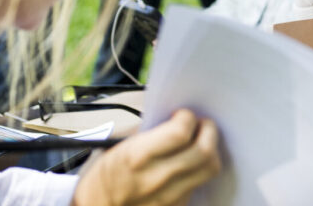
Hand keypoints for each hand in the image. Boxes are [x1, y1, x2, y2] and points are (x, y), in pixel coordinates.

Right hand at [72, 109, 219, 205]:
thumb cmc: (103, 178)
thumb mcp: (116, 148)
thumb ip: (148, 133)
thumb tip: (173, 118)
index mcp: (137, 157)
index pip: (180, 133)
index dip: (187, 118)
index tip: (183, 115)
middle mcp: (157, 179)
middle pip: (204, 152)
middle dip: (209, 130)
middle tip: (202, 124)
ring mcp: (169, 197)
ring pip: (209, 170)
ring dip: (209, 150)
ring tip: (200, 142)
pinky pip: (199, 184)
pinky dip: (198, 170)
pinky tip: (188, 164)